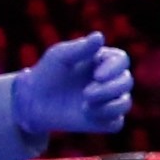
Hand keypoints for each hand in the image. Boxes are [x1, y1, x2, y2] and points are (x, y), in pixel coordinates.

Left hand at [14, 33, 132, 139]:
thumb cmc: (46, 73)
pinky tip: (87, 115)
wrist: (33, 102)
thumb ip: (80, 48)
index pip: (122, 60)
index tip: (97, 75)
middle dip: (109, 89)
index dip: (114, 68)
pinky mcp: (104, 120)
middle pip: (126, 82)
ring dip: (109, 105)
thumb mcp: (59, 56)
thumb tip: (99, 36)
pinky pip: (116, 123)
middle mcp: (110, 80)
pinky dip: (106, 119)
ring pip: (125, 103)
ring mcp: (108, 101)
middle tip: (86, 94)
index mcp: (103, 60)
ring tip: (85, 106)